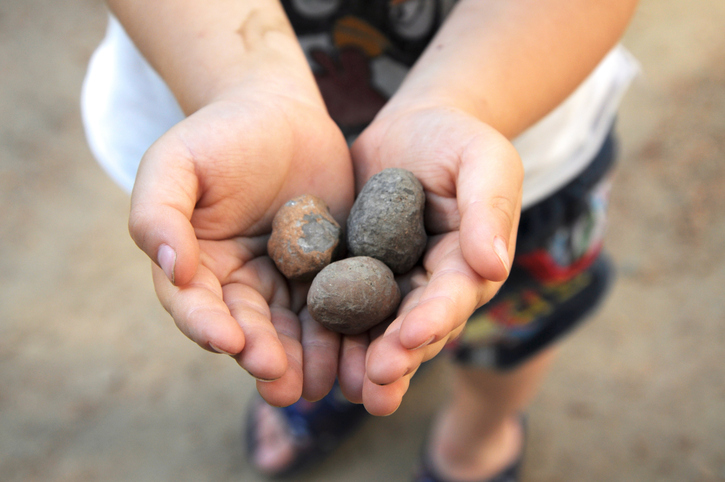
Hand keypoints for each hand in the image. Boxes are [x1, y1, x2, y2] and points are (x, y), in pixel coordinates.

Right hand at [128, 90, 353, 406]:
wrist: (279, 112)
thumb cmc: (220, 134)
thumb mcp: (175, 163)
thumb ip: (158, 214)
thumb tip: (171, 270)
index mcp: (197, 268)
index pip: (197, 305)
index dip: (209, 327)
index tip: (231, 343)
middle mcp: (241, 284)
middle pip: (251, 328)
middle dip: (265, 357)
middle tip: (283, 383)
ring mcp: (287, 281)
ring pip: (295, 328)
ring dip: (306, 359)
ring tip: (322, 385)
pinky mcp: (328, 272)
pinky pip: (337, 305)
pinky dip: (346, 331)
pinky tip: (359, 352)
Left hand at [345, 106, 523, 414]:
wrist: (412, 130)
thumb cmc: (456, 140)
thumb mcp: (484, 161)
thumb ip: (489, 208)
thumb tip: (493, 267)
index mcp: (469, 265)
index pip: (453, 297)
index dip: (433, 320)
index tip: (409, 339)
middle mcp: (432, 285)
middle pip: (416, 328)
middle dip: (397, 358)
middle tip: (374, 385)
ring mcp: (394, 284)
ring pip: (379, 329)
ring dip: (365, 362)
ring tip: (346, 390)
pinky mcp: (358, 275)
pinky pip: (344, 305)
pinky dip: (332, 331)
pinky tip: (310, 354)